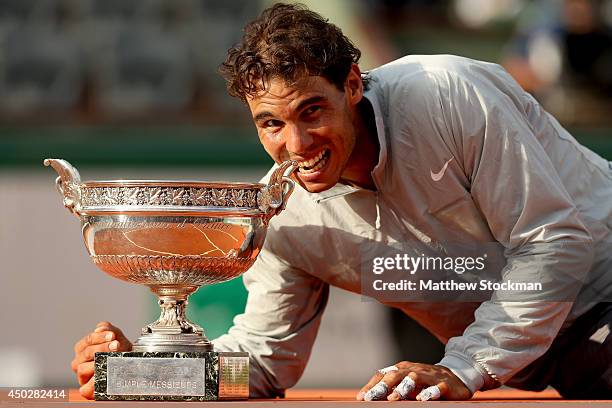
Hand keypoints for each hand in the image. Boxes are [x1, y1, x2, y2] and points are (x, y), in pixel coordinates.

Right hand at [71, 321, 131, 399]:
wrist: (132, 369)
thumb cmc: (121, 353)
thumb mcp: (118, 339)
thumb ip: (110, 330)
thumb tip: (100, 328)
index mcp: (83, 349)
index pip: (87, 340)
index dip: (99, 337)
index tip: (112, 335)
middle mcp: (80, 362)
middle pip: (86, 353)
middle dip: (102, 348)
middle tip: (116, 345)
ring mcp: (82, 376)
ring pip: (82, 368)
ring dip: (98, 362)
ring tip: (112, 359)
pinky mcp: (86, 390)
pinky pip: (86, 388)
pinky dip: (95, 381)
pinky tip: (106, 374)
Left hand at [356, 361, 472, 400]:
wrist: (455, 375)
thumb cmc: (424, 381)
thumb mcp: (406, 382)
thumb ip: (390, 388)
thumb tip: (368, 397)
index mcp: (401, 369)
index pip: (383, 375)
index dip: (372, 385)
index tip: (362, 397)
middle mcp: (413, 370)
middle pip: (395, 376)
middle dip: (382, 387)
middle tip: (371, 397)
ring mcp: (429, 376)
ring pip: (414, 379)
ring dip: (403, 388)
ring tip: (393, 398)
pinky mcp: (444, 384)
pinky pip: (436, 388)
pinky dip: (429, 393)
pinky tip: (422, 399)